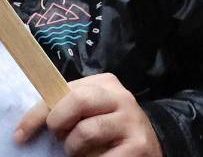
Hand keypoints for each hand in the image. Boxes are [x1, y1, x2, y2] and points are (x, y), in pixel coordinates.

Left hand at [13, 73, 161, 156]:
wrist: (148, 144)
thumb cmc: (109, 129)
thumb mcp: (92, 110)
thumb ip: (70, 106)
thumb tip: (32, 123)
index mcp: (106, 84)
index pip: (63, 91)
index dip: (36, 114)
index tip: (21, 135)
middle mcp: (121, 98)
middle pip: (77, 100)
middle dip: (57, 123)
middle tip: (58, 138)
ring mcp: (131, 121)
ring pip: (85, 132)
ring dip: (73, 149)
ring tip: (80, 151)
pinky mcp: (137, 145)